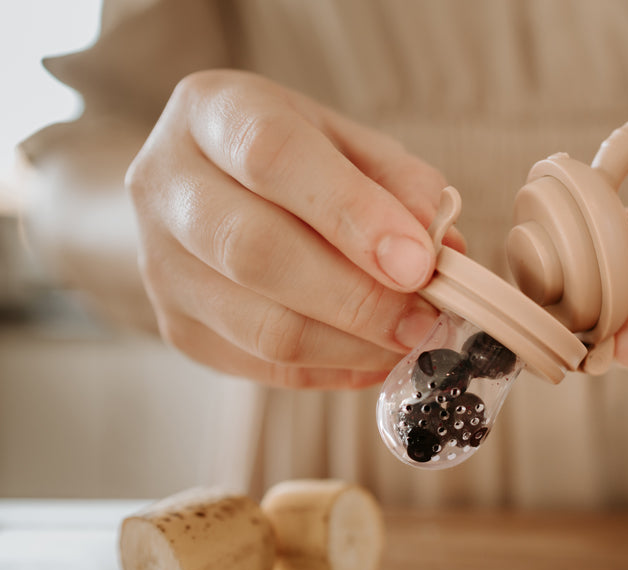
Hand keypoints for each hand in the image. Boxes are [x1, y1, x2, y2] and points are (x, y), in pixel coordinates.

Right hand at [127, 70, 457, 388]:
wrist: (207, 194)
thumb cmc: (295, 163)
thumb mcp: (350, 144)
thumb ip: (400, 183)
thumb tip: (438, 245)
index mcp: (212, 112)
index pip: (272, 156)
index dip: (351, 213)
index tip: (419, 262)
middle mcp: (166, 185)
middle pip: (255, 252)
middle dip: (358, 297)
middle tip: (424, 317)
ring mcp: (160, 265)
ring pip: (262, 328)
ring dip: (353, 344)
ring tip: (410, 339)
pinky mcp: (179, 328)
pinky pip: (265, 367)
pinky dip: (335, 369)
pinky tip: (375, 354)